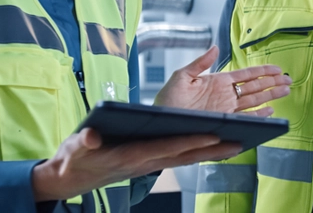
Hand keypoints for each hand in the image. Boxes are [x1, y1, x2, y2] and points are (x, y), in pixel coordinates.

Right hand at [30, 128, 243, 201]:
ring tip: (238, 144)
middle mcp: (144, 163)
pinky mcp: (149, 165)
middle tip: (240, 142)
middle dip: (212, 149)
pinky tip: (214, 148)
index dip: (188, 140)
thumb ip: (82, 142)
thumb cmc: (74, 158)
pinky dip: (198, 154)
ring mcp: (148, 166)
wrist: (72, 179)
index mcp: (128, 156)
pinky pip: (179, 159)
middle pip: (184, 155)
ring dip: (211, 153)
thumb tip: (90, 137)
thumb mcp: (73, 148)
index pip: (164, 147)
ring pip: (186, 159)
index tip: (211, 133)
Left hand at [152, 45, 292, 116]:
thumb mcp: (182, 76)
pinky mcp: (224, 121)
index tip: (277, 68)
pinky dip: (258, 115)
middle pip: (255, 87)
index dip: (262, 71)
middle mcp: (225, 95)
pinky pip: (245, 117)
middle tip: (288, 80)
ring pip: (254, 101)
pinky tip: (270, 111)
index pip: (245, 75)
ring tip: (286, 91)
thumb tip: (215, 47)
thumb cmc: (167, 99)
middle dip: (272, 83)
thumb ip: (200, 63)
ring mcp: (226, 108)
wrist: (161, 122)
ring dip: (270, 96)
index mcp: (218, 81)